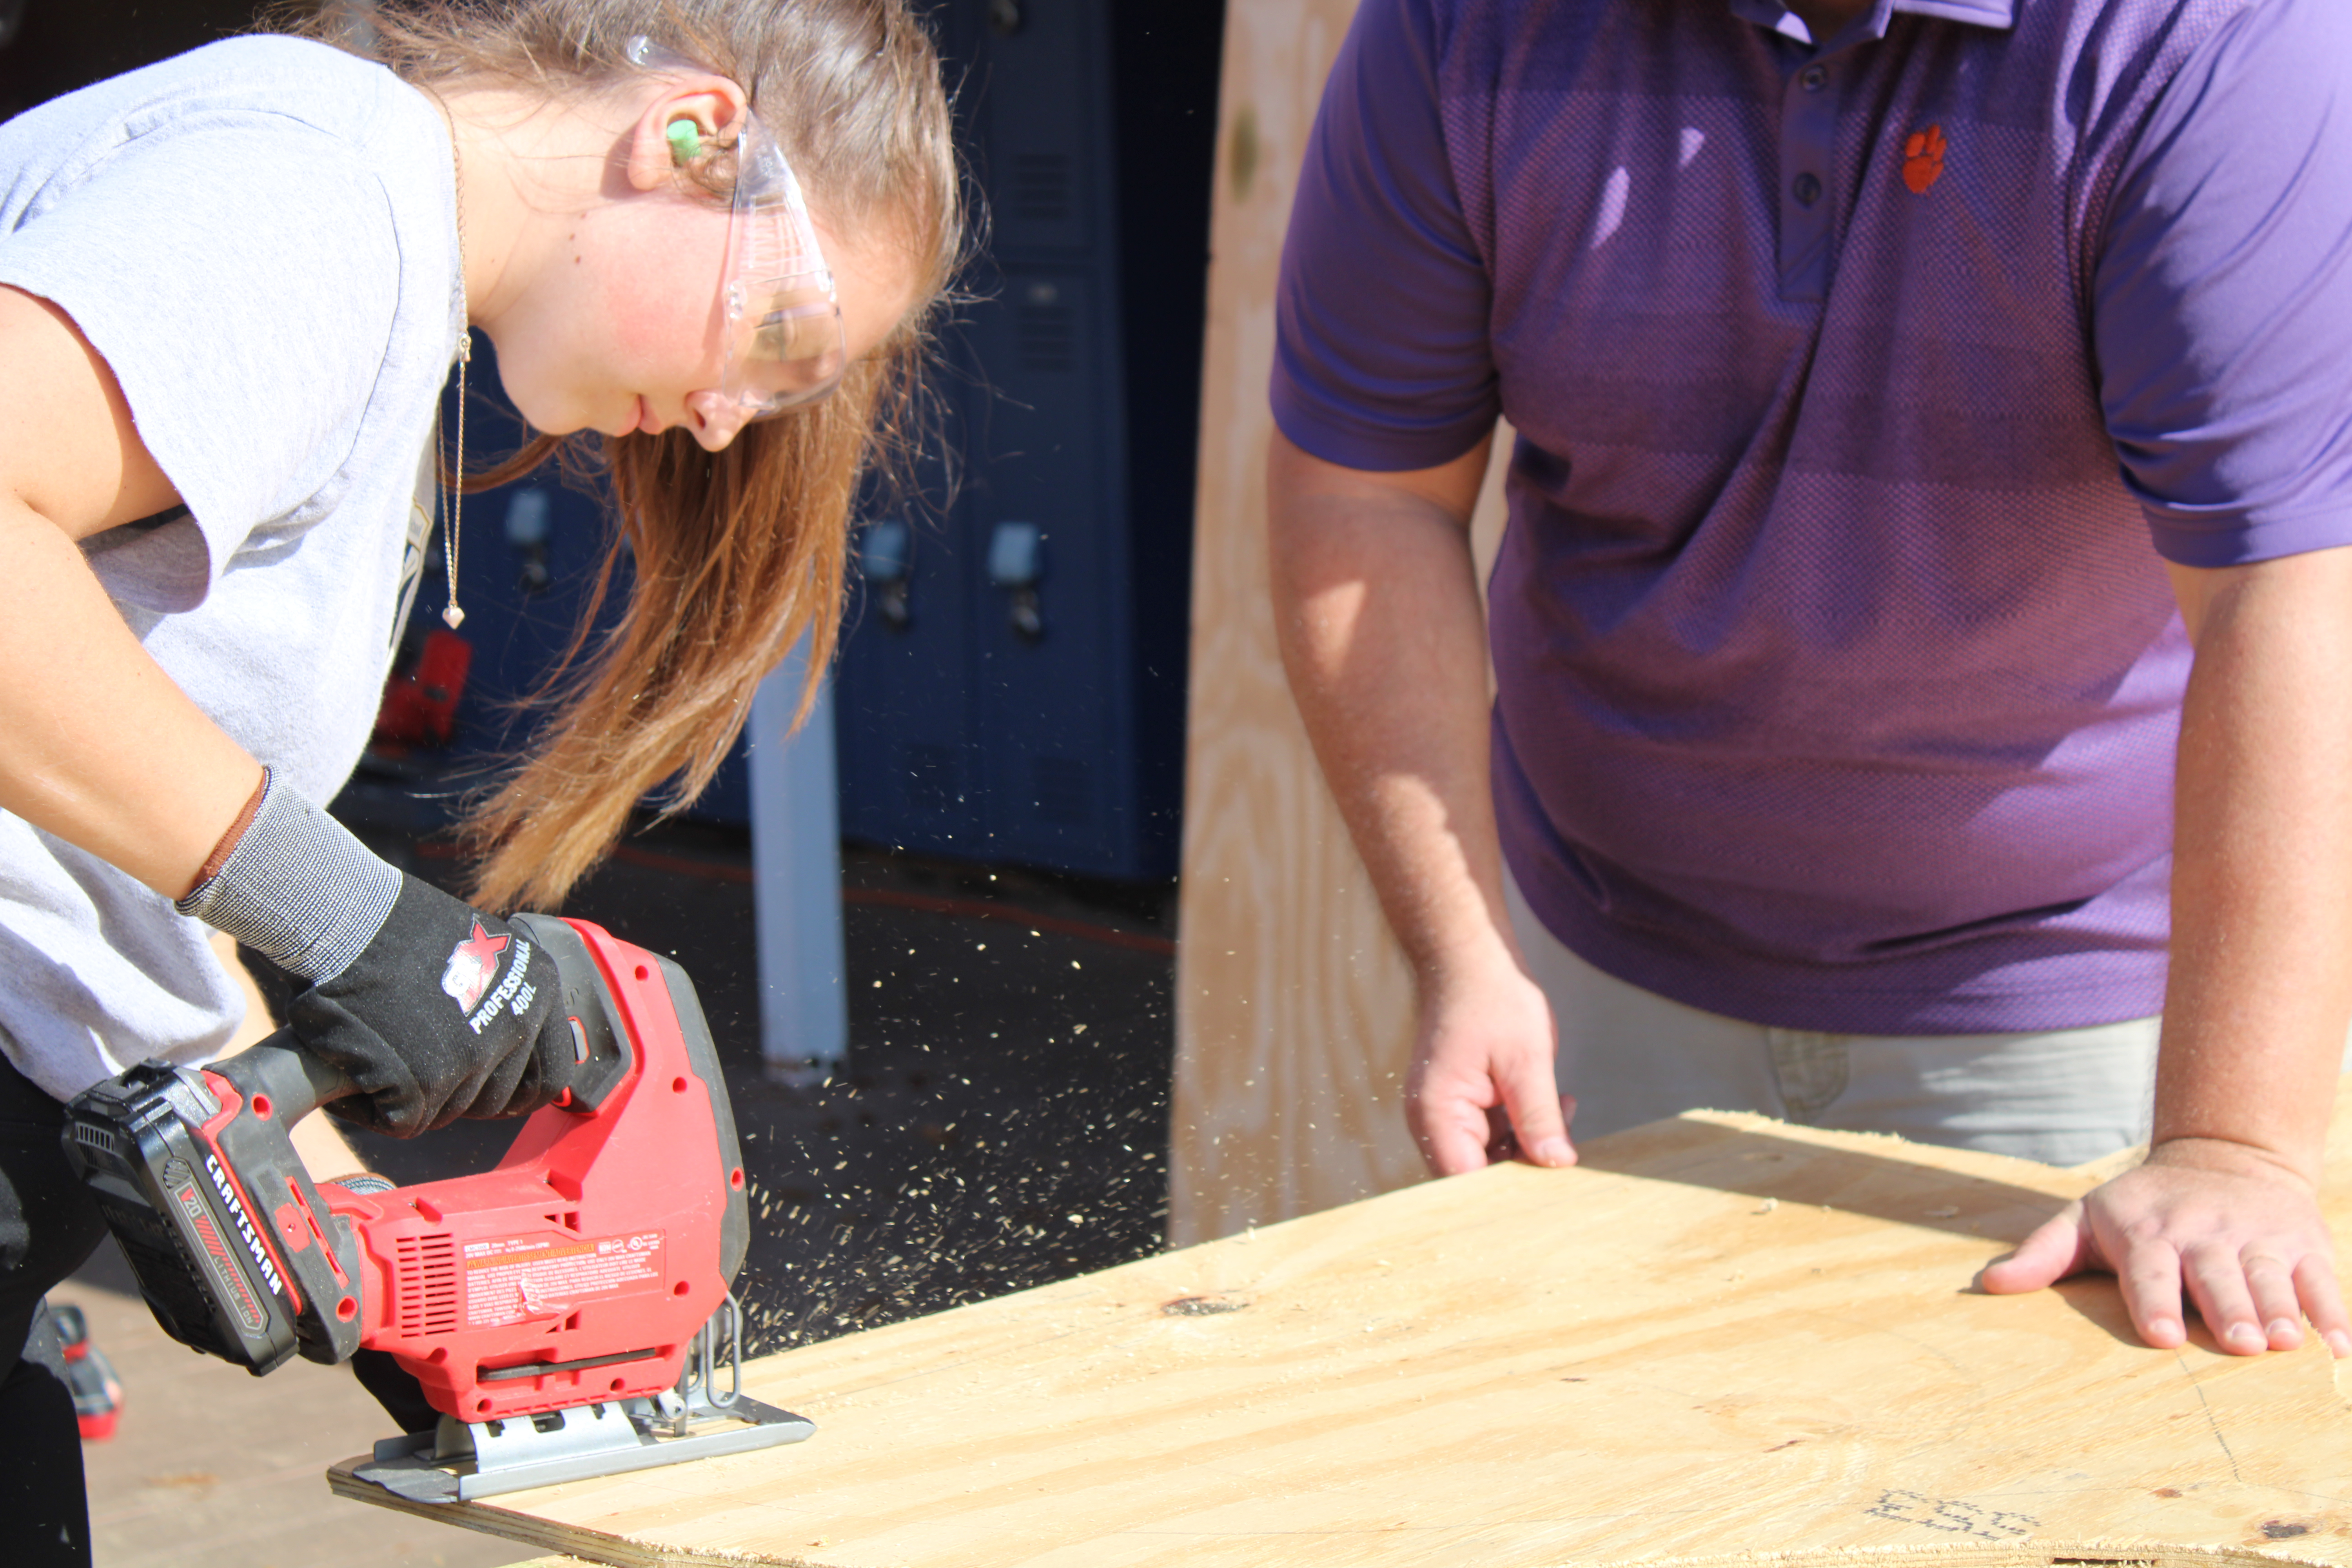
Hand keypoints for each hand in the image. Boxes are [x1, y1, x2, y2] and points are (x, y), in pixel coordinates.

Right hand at [289, 877, 579, 1135]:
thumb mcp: (481, 951)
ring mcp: (473, 1055)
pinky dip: (372, 1105)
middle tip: (415, 1061)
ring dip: (411, 1095)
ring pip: (447, 1111)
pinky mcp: (424, 1080)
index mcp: (539, 988)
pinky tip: (358, 1067)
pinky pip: (402, 1120)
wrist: (347, 918)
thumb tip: (505, 1051)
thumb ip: (501, 999)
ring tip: (383, 1049)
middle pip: (496, 1099)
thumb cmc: (397, 929)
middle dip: (456, 1092)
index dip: (515, 1090)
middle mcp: (517, 1023)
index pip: (551, 1075)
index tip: (486, 1089)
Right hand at [1405, 953, 1574, 1174]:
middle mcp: (1432, 1119)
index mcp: (1437, 1112)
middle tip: (1566, 1138)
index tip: (1550, 1185)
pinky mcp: (1462, 1102)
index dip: (1507, 1192)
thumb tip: (1558, 1163)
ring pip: (1489, 1155)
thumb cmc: (1490, 997)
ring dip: (1529, 1143)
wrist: (1469, 956)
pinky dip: (1523, 1126)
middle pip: (1477, 1174)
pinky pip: (1492, 1133)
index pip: (1466, 1180)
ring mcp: (1445, 1111)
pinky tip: (1553, 1103)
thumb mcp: (1526, 1059)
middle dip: (1525, 1164)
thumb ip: (1539, 1116)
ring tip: (1564, 1108)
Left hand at [1979, 1137, 2350, 1355]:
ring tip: (2280, 1343)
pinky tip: (2339, 1346)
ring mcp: (2257, 1237)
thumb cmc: (2143, 1204)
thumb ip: (2042, 1253)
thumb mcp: (2087, 1216)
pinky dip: (2332, 1312)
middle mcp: (2204, 1234)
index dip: (2153, 1302)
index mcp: (2149, 1233)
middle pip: (2215, 1277)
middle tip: (2236, 1344)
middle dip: (2226, 1310)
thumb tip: (1987, 1285)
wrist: (2224, 1155)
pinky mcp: (2301, 1242)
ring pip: (2268, 1278)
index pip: (2149, 1271)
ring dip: (2277, 1311)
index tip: (2160, 1336)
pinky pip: (2321, 1280)